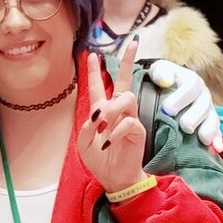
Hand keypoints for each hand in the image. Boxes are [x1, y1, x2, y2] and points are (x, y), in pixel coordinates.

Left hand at [77, 40, 146, 194]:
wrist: (114, 178)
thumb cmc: (100, 160)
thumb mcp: (84, 144)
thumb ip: (85, 128)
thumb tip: (97, 116)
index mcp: (103, 112)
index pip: (99, 87)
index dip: (95, 71)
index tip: (92, 54)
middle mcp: (118, 111)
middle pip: (124, 81)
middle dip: (127, 62)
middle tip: (132, 43)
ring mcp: (129, 119)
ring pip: (126, 98)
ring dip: (112, 109)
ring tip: (102, 124)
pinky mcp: (138, 131)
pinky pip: (128, 122)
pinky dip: (116, 131)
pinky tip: (109, 142)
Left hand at [148, 60, 222, 151]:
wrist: (167, 91)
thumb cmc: (161, 82)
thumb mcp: (158, 71)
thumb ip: (160, 72)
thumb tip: (165, 80)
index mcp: (191, 81)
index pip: (191, 86)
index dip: (181, 98)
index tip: (168, 109)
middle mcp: (203, 95)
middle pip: (204, 105)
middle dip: (194, 117)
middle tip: (184, 126)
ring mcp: (208, 111)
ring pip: (212, 119)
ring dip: (208, 130)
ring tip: (202, 139)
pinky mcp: (210, 125)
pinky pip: (217, 133)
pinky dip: (217, 140)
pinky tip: (216, 148)